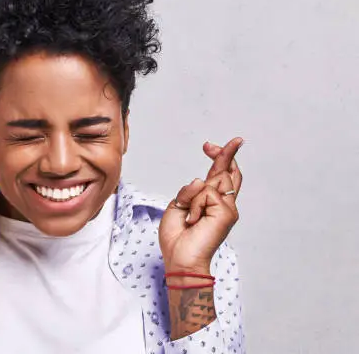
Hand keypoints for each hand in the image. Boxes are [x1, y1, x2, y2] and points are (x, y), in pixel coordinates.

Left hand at [158, 137, 243, 273]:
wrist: (180, 259)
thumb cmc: (178, 238)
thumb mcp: (177, 206)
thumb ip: (189, 191)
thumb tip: (201, 179)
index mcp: (211, 203)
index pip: (222, 176)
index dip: (221, 157)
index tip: (210, 146)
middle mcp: (224, 205)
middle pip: (228, 172)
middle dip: (223, 154)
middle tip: (208, 145)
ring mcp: (227, 209)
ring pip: (213, 181)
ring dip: (194, 195)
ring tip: (190, 216)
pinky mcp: (227, 214)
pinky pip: (207, 193)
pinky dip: (194, 204)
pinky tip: (192, 220)